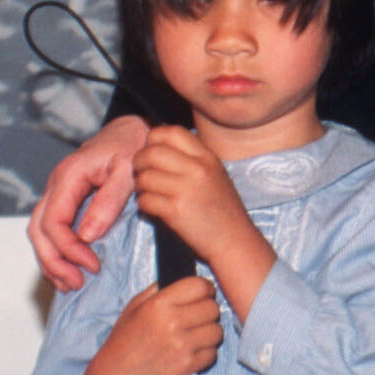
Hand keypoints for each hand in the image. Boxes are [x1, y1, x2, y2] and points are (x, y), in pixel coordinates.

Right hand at [29, 114, 150, 289]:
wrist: (134, 129)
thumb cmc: (133, 145)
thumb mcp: (128, 171)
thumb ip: (108, 201)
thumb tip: (87, 236)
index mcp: (68, 176)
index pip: (53, 221)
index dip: (68, 249)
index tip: (91, 266)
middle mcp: (57, 185)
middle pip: (38, 231)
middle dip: (54, 261)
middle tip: (77, 283)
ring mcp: (59, 193)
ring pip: (39, 233)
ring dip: (52, 261)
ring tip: (72, 283)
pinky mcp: (66, 200)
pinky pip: (51, 229)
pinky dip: (56, 252)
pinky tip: (69, 268)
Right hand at [81, 277, 224, 374]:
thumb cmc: (125, 340)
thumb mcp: (135, 307)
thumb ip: (158, 290)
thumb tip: (182, 278)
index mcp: (159, 304)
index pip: (199, 286)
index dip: (205, 288)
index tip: (204, 293)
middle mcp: (172, 323)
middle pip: (213, 308)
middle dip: (208, 310)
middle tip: (198, 316)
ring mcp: (182, 346)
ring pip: (217, 331)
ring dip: (209, 332)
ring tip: (196, 334)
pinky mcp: (188, 366)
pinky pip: (212, 353)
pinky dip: (206, 352)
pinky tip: (192, 351)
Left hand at [132, 126, 275, 310]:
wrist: (235, 242)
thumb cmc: (222, 210)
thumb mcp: (215, 175)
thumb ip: (192, 159)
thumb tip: (157, 147)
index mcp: (207, 157)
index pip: (172, 132)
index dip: (154, 139)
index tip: (151, 151)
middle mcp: (197, 169)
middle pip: (152, 152)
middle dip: (139, 162)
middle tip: (141, 172)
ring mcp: (186, 189)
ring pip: (144, 177)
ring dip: (140, 187)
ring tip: (148, 193)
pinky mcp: (176, 211)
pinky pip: (145, 200)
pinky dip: (144, 205)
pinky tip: (152, 209)